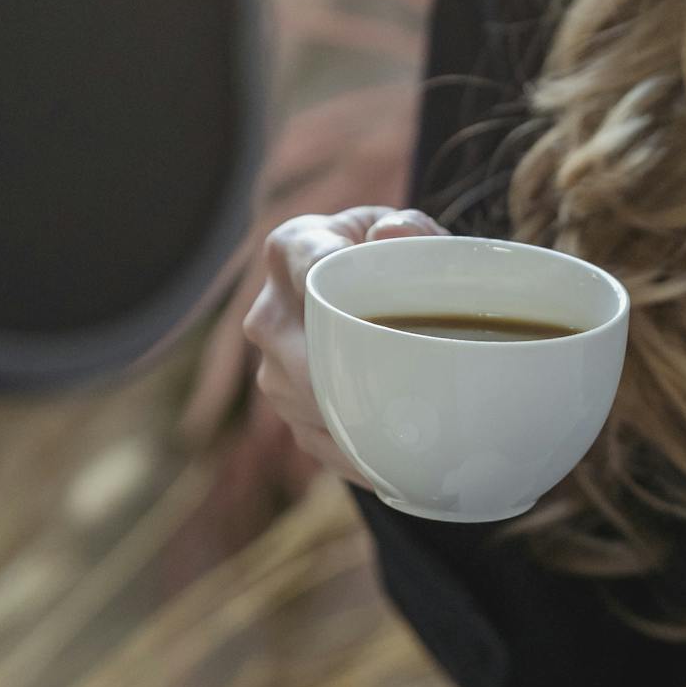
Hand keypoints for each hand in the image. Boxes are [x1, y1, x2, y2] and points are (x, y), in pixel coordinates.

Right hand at [244, 205, 445, 478]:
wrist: (381, 302)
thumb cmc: (401, 263)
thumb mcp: (416, 236)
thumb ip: (414, 231)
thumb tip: (393, 234)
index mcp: (293, 248)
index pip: (304, 266)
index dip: (342, 292)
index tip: (383, 313)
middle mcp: (269, 311)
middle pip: (300, 352)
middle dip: (353, 375)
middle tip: (415, 391)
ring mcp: (272, 368)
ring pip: (307, 404)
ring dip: (358, 418)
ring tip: (413, 424)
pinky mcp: (290, 412)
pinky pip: (320, 443)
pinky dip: (359, 453)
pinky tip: (397, 455)